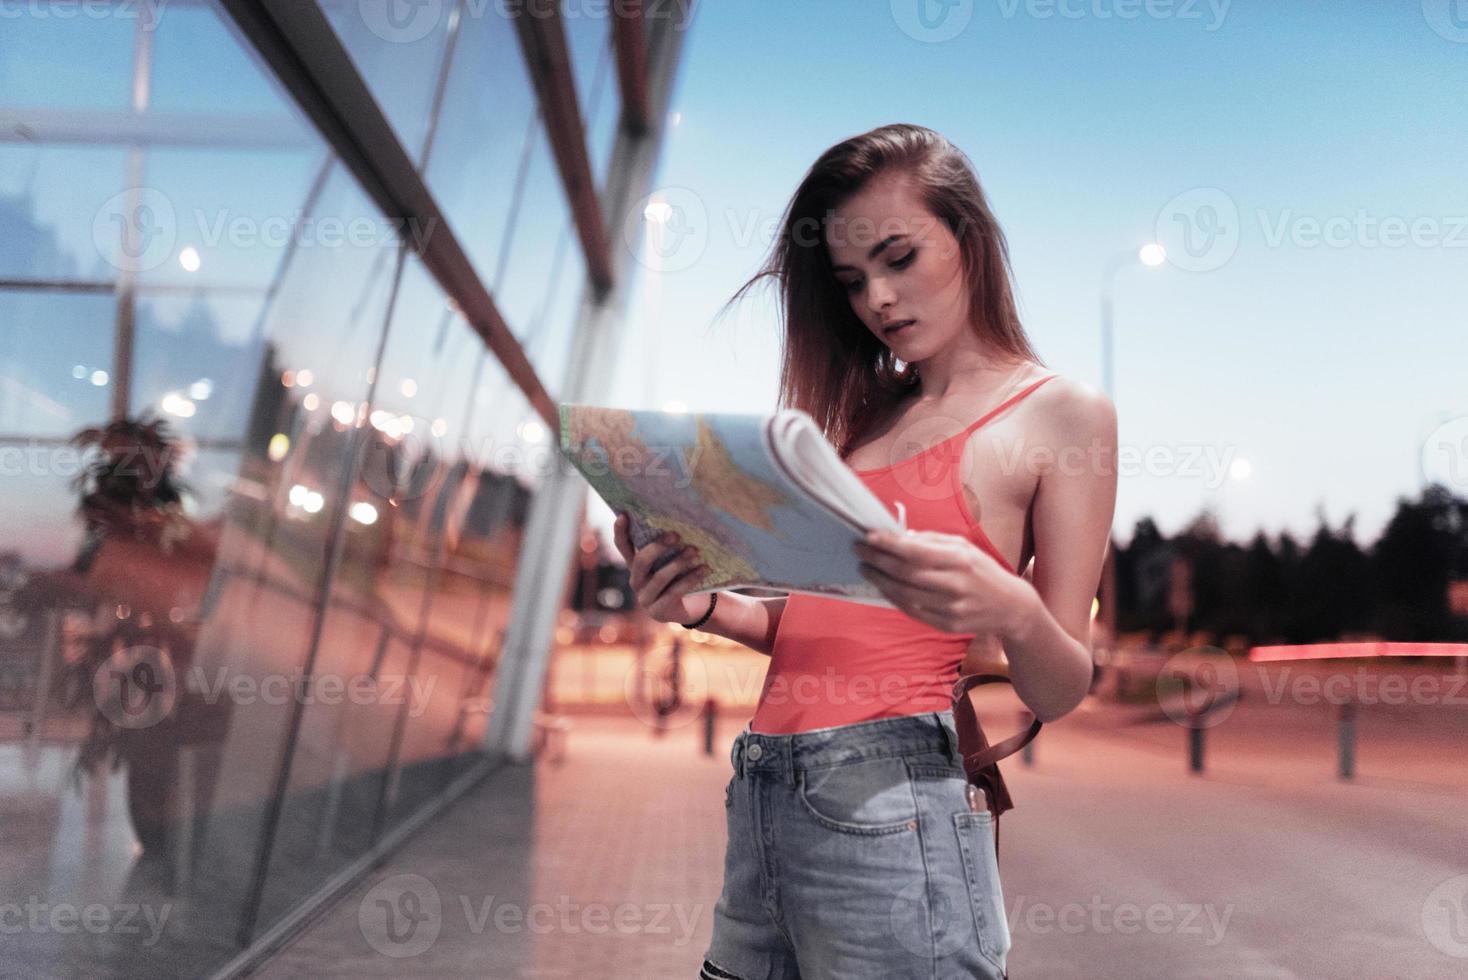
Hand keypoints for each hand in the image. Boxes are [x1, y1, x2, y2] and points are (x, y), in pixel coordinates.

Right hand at [611, 513, 712, 624]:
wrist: (693, 607)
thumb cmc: (682, 575)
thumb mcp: (673, 559)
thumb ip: (670, 545)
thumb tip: (681, 519)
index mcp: (636, 565)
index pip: (623, 546)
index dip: (620, 531)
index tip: (624, 515)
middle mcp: (636, 581)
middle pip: (641, 561)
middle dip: (658, 546)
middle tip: (676, 535)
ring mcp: (645, 598)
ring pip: (659, 577)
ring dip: (678, 562)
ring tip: (694, 550)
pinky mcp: (658, 611)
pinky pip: (674, 592)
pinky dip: (691, 579)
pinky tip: (705, 569)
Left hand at [853, 528, 1029, 636]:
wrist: (1010, 606)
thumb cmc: (982, 570)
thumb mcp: (963, 547)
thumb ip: (932, 541)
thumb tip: (900, 537)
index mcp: (960, 560)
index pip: (916, 552)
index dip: (889, 545)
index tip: (868, 537)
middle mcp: (955, 585)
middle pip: (906, 574)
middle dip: (878, 560)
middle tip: (859, 550)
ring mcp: (951, 608)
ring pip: (905, 595)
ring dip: (880, 581)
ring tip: (865, 568)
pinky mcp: (947, 625)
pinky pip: (912, 611)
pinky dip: (893, 598)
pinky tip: (882, 587)